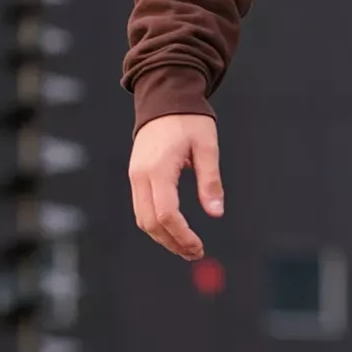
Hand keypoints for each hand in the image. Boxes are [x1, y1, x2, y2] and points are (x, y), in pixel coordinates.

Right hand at [129, 113, 223, 259]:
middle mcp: (141, 176)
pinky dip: (156, 223)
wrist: (164, 98)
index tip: (199, 246)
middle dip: (171, 242)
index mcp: (159, 169)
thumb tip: (216, 213)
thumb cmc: (189, 120)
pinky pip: (141, 207)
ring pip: (142, 218)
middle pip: (150, 222)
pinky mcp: (136, 175)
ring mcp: (135, 176)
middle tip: (194, 252)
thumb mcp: (207, 147)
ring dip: (162, 237)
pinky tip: (174, 230)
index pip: (166, 213)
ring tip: (186, 247)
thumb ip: (210, 181)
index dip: (182, 235)